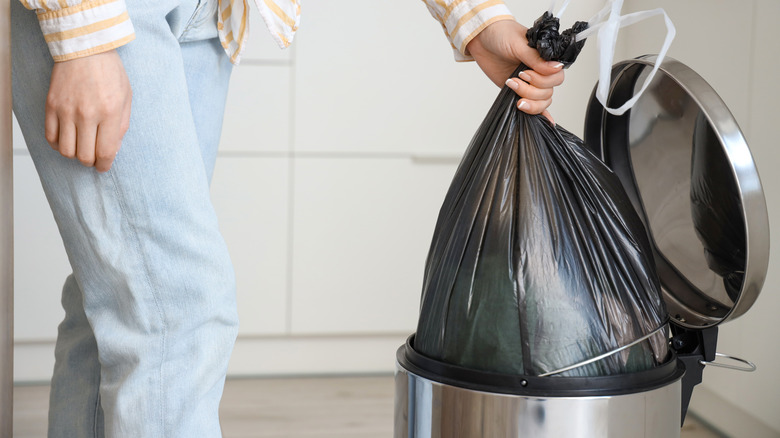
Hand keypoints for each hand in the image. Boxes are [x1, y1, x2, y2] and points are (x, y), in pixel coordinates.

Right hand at [45, 50, 131, 171]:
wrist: (85, 49)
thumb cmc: (109, 72)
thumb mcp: (126, 99)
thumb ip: (121, 126)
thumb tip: (112, 150)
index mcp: (110, 113)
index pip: (105, 152)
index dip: (104, 165)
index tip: (103, 167)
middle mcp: (87, 114)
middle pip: (84, 155)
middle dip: (90, 161)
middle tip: (94, 156)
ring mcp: (66, 110)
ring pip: (65, 150)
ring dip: (74, 154)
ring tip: (81, 147)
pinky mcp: (51, 105)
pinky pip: (50, 136)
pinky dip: (58, 144)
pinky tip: (67, 139)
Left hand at [466, 20, 564, 123]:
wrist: (482, 39)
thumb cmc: (501, 35)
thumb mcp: (518, 44)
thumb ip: (536, 58)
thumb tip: (556, 68)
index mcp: (546, 57)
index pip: (557, 76)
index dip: (542, 79)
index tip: (525, 73)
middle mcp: (541, 71)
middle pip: (548, 91)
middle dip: (531, 89)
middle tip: (515, 78)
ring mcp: (531, 82)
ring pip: (542, 101)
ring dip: (528, 99)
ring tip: (512, 87)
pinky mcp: (521, 91)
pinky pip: (536, 105)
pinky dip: (541, 113)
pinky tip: (547, 122)